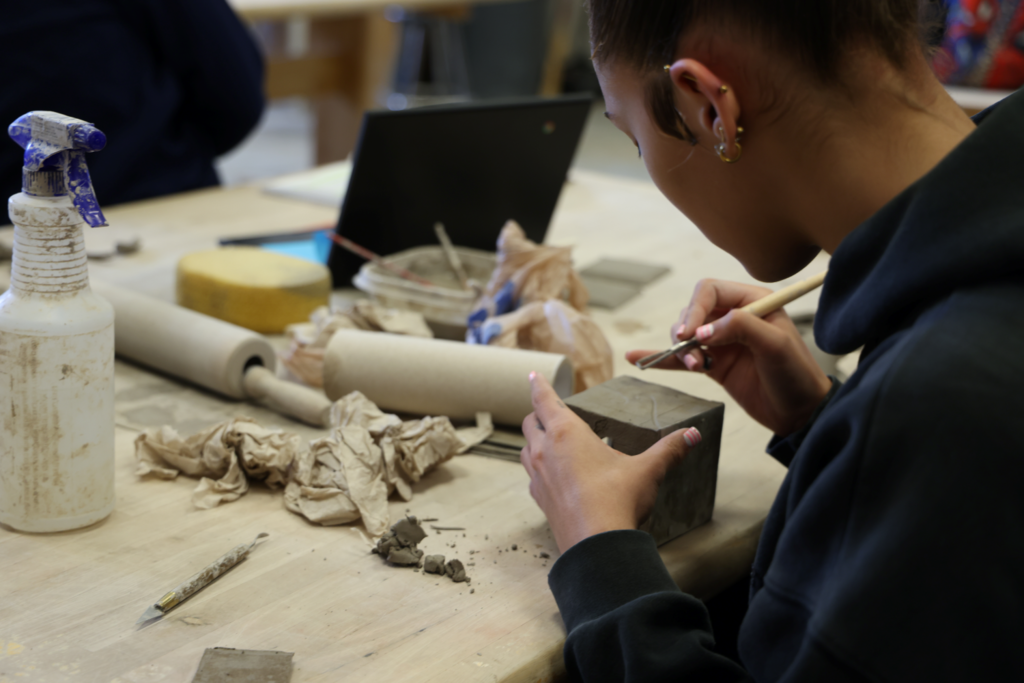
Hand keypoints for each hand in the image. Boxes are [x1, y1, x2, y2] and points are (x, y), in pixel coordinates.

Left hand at [521, 372, 700, 552]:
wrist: (596, 545)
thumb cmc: (618, 499)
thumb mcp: (648, 470)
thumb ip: (669, 449)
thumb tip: (694, 434)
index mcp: (566, 433)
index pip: (544, 400)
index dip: (539, 385)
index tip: (533, 375)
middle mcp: (544, 451)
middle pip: (530, 423)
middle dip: (539, 414)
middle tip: (550, 413)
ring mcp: (538, 477)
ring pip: (525, 450)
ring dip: (535, 442)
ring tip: (551, 443)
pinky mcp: (539, 500)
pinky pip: (532, 477)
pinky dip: (539, 470)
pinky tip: (555, 478)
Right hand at [625, 278, 831, 436]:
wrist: (802, 412)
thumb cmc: (796, 375)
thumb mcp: (775, 346)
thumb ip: (741, 328)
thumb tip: (703, 330)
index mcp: (752, 302)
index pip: (709, 290)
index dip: (694, 309)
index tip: (689, 334)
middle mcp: (734, 316)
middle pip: (692, 311)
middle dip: (686, 331)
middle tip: (693, 354)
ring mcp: (722, 341)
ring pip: (685, 334)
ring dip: (681, 349)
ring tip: (695, 365)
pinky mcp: (714, 364)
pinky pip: (682, 358)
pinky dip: (661, 359)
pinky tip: (637, 358)